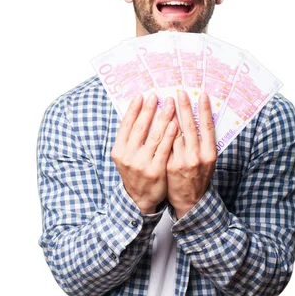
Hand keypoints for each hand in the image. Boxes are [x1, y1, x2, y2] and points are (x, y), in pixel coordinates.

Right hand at [111, 94, 177, 213]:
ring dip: (163, 117)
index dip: (133, 109)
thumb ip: (130, 139)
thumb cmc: (136, 173)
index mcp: (118, 151)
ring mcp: (141, 164)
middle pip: (140, 127)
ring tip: (170, 104)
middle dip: (149, 109)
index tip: (141, 95)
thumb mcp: (126, 157)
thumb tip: (137, 113)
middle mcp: (128, 157)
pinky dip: (170, 135)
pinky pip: (164, 149)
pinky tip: (175, 124)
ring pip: (154, 136)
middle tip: (156, 95)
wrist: (139, 200)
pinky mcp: (156, 171)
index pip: (126, 125)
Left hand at [166, 91, 216, 218]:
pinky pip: (164, 144)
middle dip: (185, 107)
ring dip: (169, 116)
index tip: (202, 95)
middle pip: (190, 127)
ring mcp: (181, 162)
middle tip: (180, 92)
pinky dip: (161, 131)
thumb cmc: (199, 177)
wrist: (190, 201)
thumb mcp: (207, 161)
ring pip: (174, 134)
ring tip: (166, 101)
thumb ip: (203, 142)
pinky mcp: (168, 166)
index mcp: (210, 154)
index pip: (208, 127)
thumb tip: (200, 119)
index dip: (205, 110)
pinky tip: (156, 119)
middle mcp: (197, 157)